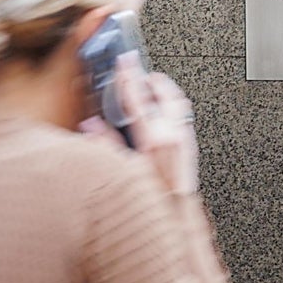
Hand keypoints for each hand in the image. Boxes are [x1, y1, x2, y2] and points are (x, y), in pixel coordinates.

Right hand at [81, 53, 199, 194]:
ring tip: (151, 85)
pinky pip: (183, 116)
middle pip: (165, 93)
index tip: (124, 60)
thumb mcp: (122, 172)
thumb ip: (106, 144)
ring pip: (178, 103)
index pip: (138, 97)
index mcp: (153, 139)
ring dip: (164, 90)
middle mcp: (173, 136)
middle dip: (151, 78)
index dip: (129, 75)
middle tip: (138, 69)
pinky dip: (172, 106)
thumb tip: (92, 125)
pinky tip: (163, 111)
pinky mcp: (191, 147)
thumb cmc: (150, 204)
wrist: (176, 223)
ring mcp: (185, 140)